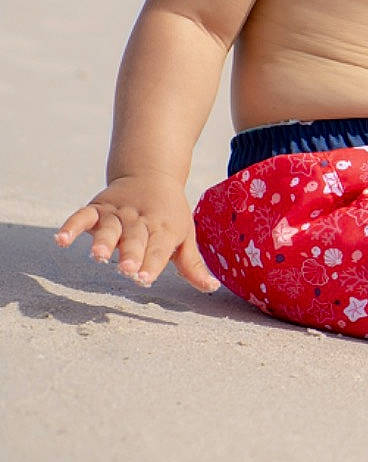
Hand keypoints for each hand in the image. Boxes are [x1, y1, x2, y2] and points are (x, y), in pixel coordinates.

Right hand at [55, 174, 219, 291]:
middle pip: (135, 239)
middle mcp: (140, 220)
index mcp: (164, 228)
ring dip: (103, 241)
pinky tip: (61, 239)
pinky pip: (82, 216)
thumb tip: (212, 287)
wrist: (152, 174)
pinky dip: (71, 226)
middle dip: (131, 254)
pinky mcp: (97, 207)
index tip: (146, 278)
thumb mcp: (185, 236)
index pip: (158, 249)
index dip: (152, 263)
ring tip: (98, 256)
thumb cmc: (170, 215)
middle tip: (126, 270)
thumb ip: (193, 265)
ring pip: (109, 228)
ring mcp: (117, 213)